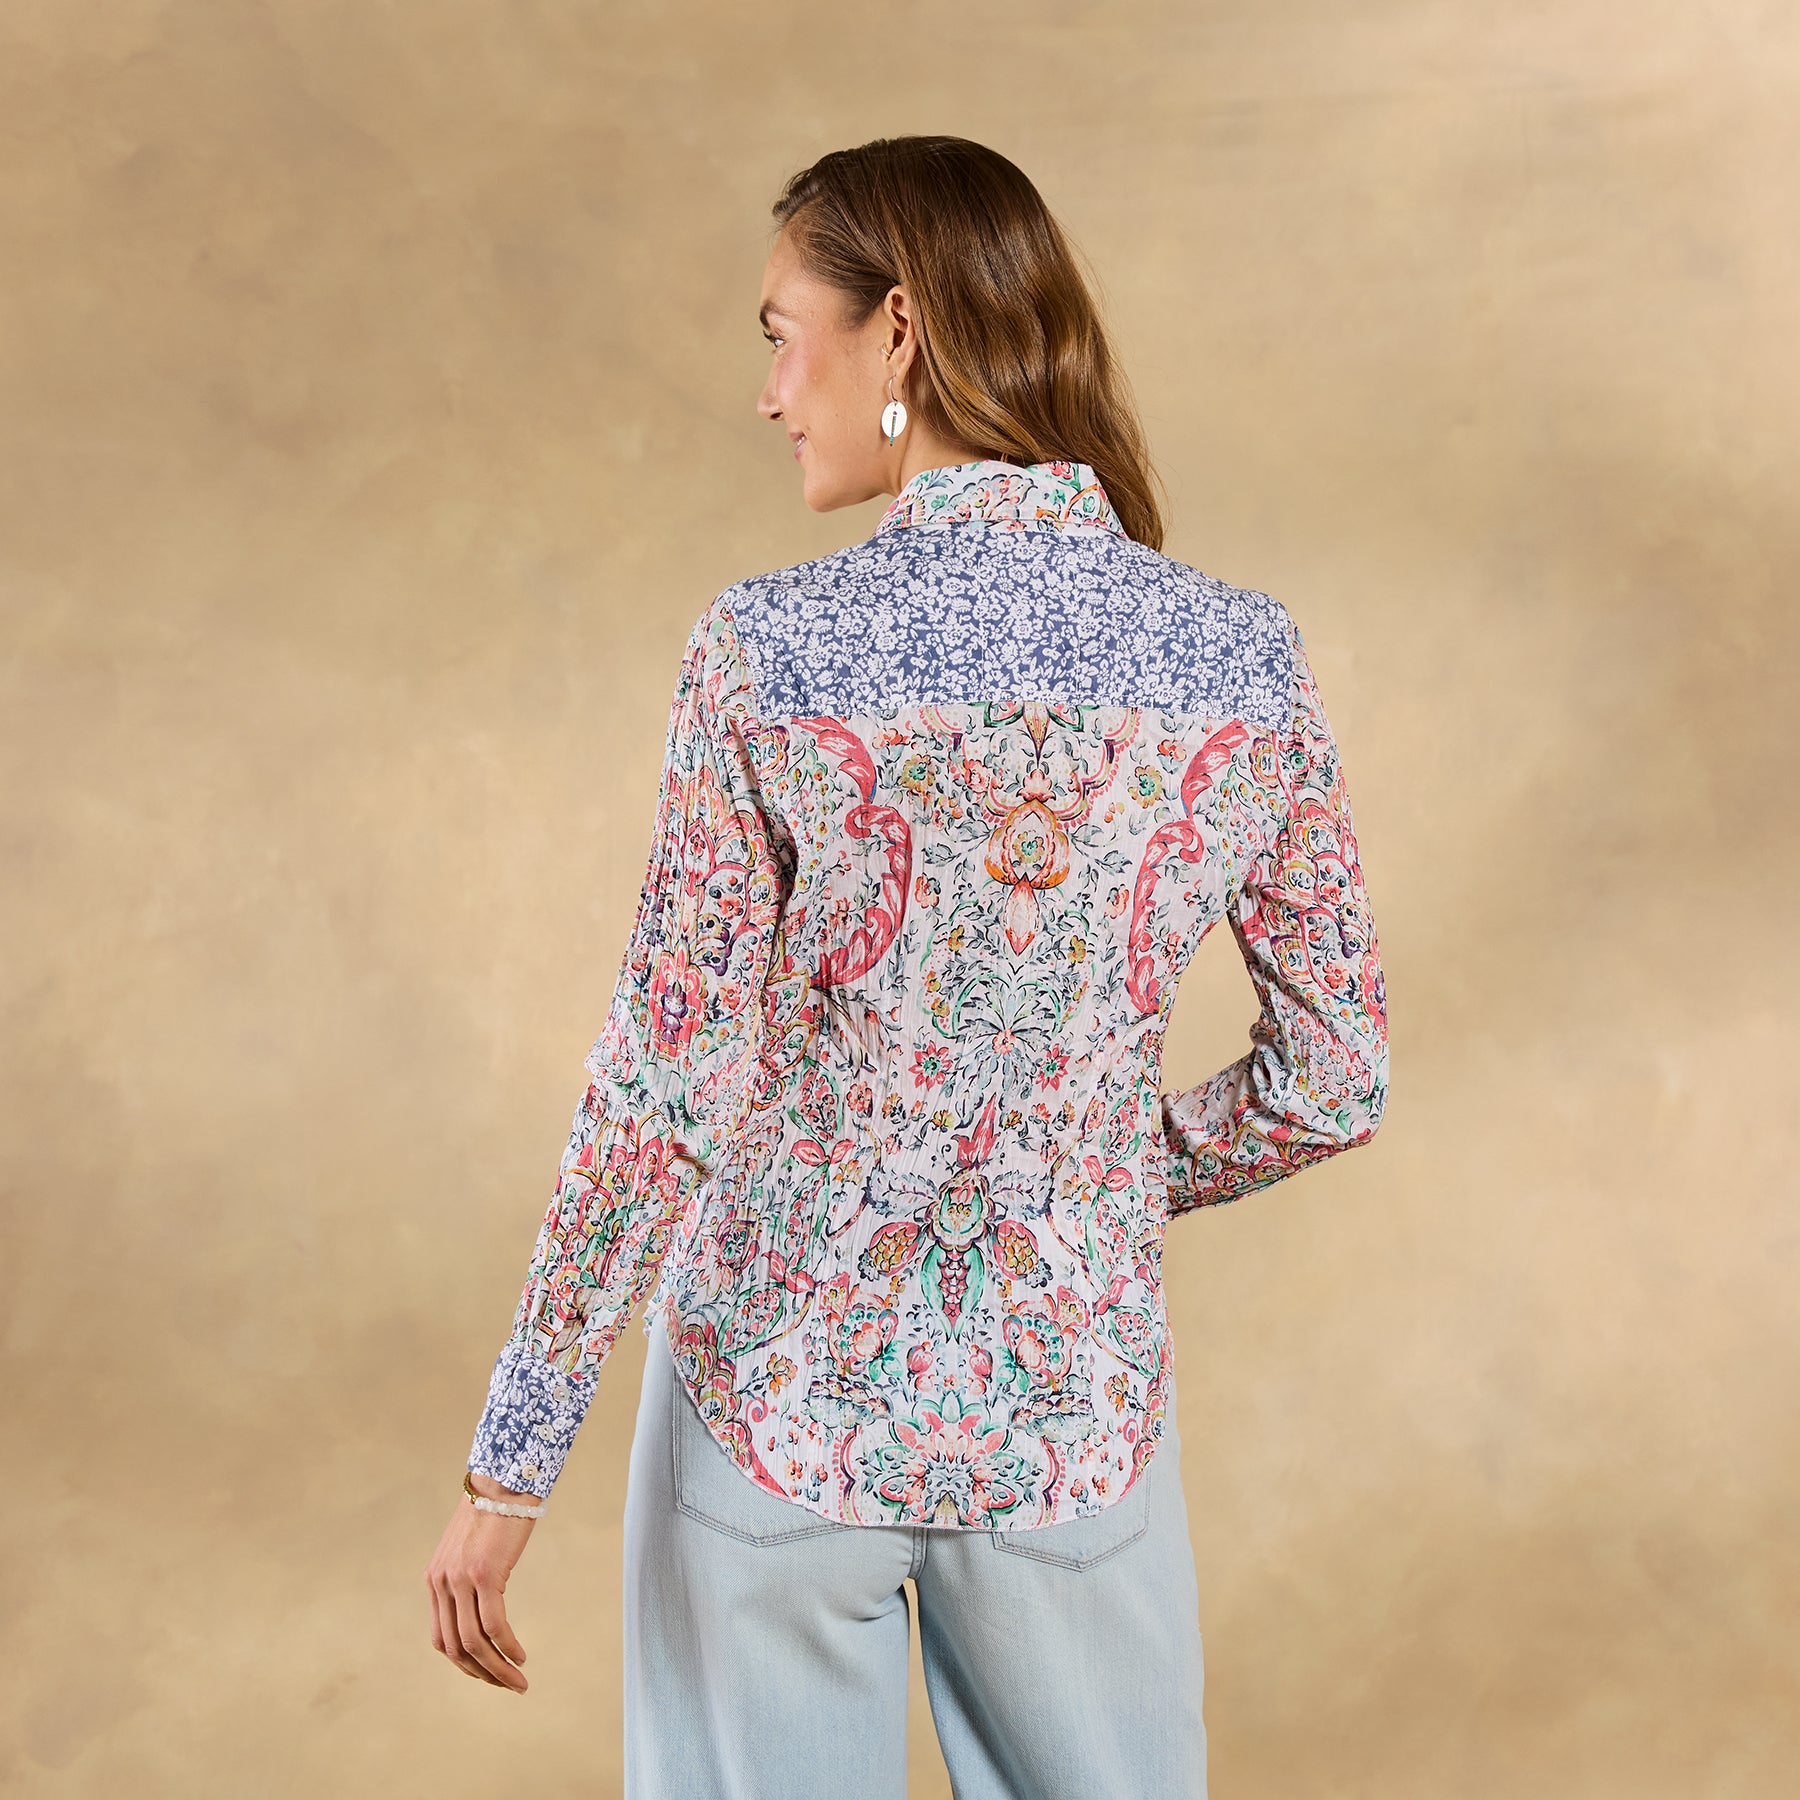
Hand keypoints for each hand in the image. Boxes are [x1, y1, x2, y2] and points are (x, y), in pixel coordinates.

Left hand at [424, 1474, 537, 1691]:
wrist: (504, 1479)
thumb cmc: (494, 1512)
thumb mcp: (470, 1549)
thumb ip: (467, 1578)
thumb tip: (482, 1606)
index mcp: (434, 1579)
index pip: (441, 1638)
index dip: (464, 1664)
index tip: (488, 1673)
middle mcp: (441, 1583)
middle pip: (456, 1648)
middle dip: (482, 1674)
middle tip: (508, 1687)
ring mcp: (460, 1580)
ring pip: (474, 1643)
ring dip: (497, 1669)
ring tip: (519, 1682)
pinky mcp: (484, 1575)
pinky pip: (493, 1625)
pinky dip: (507, 1648)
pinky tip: (521, 1656)